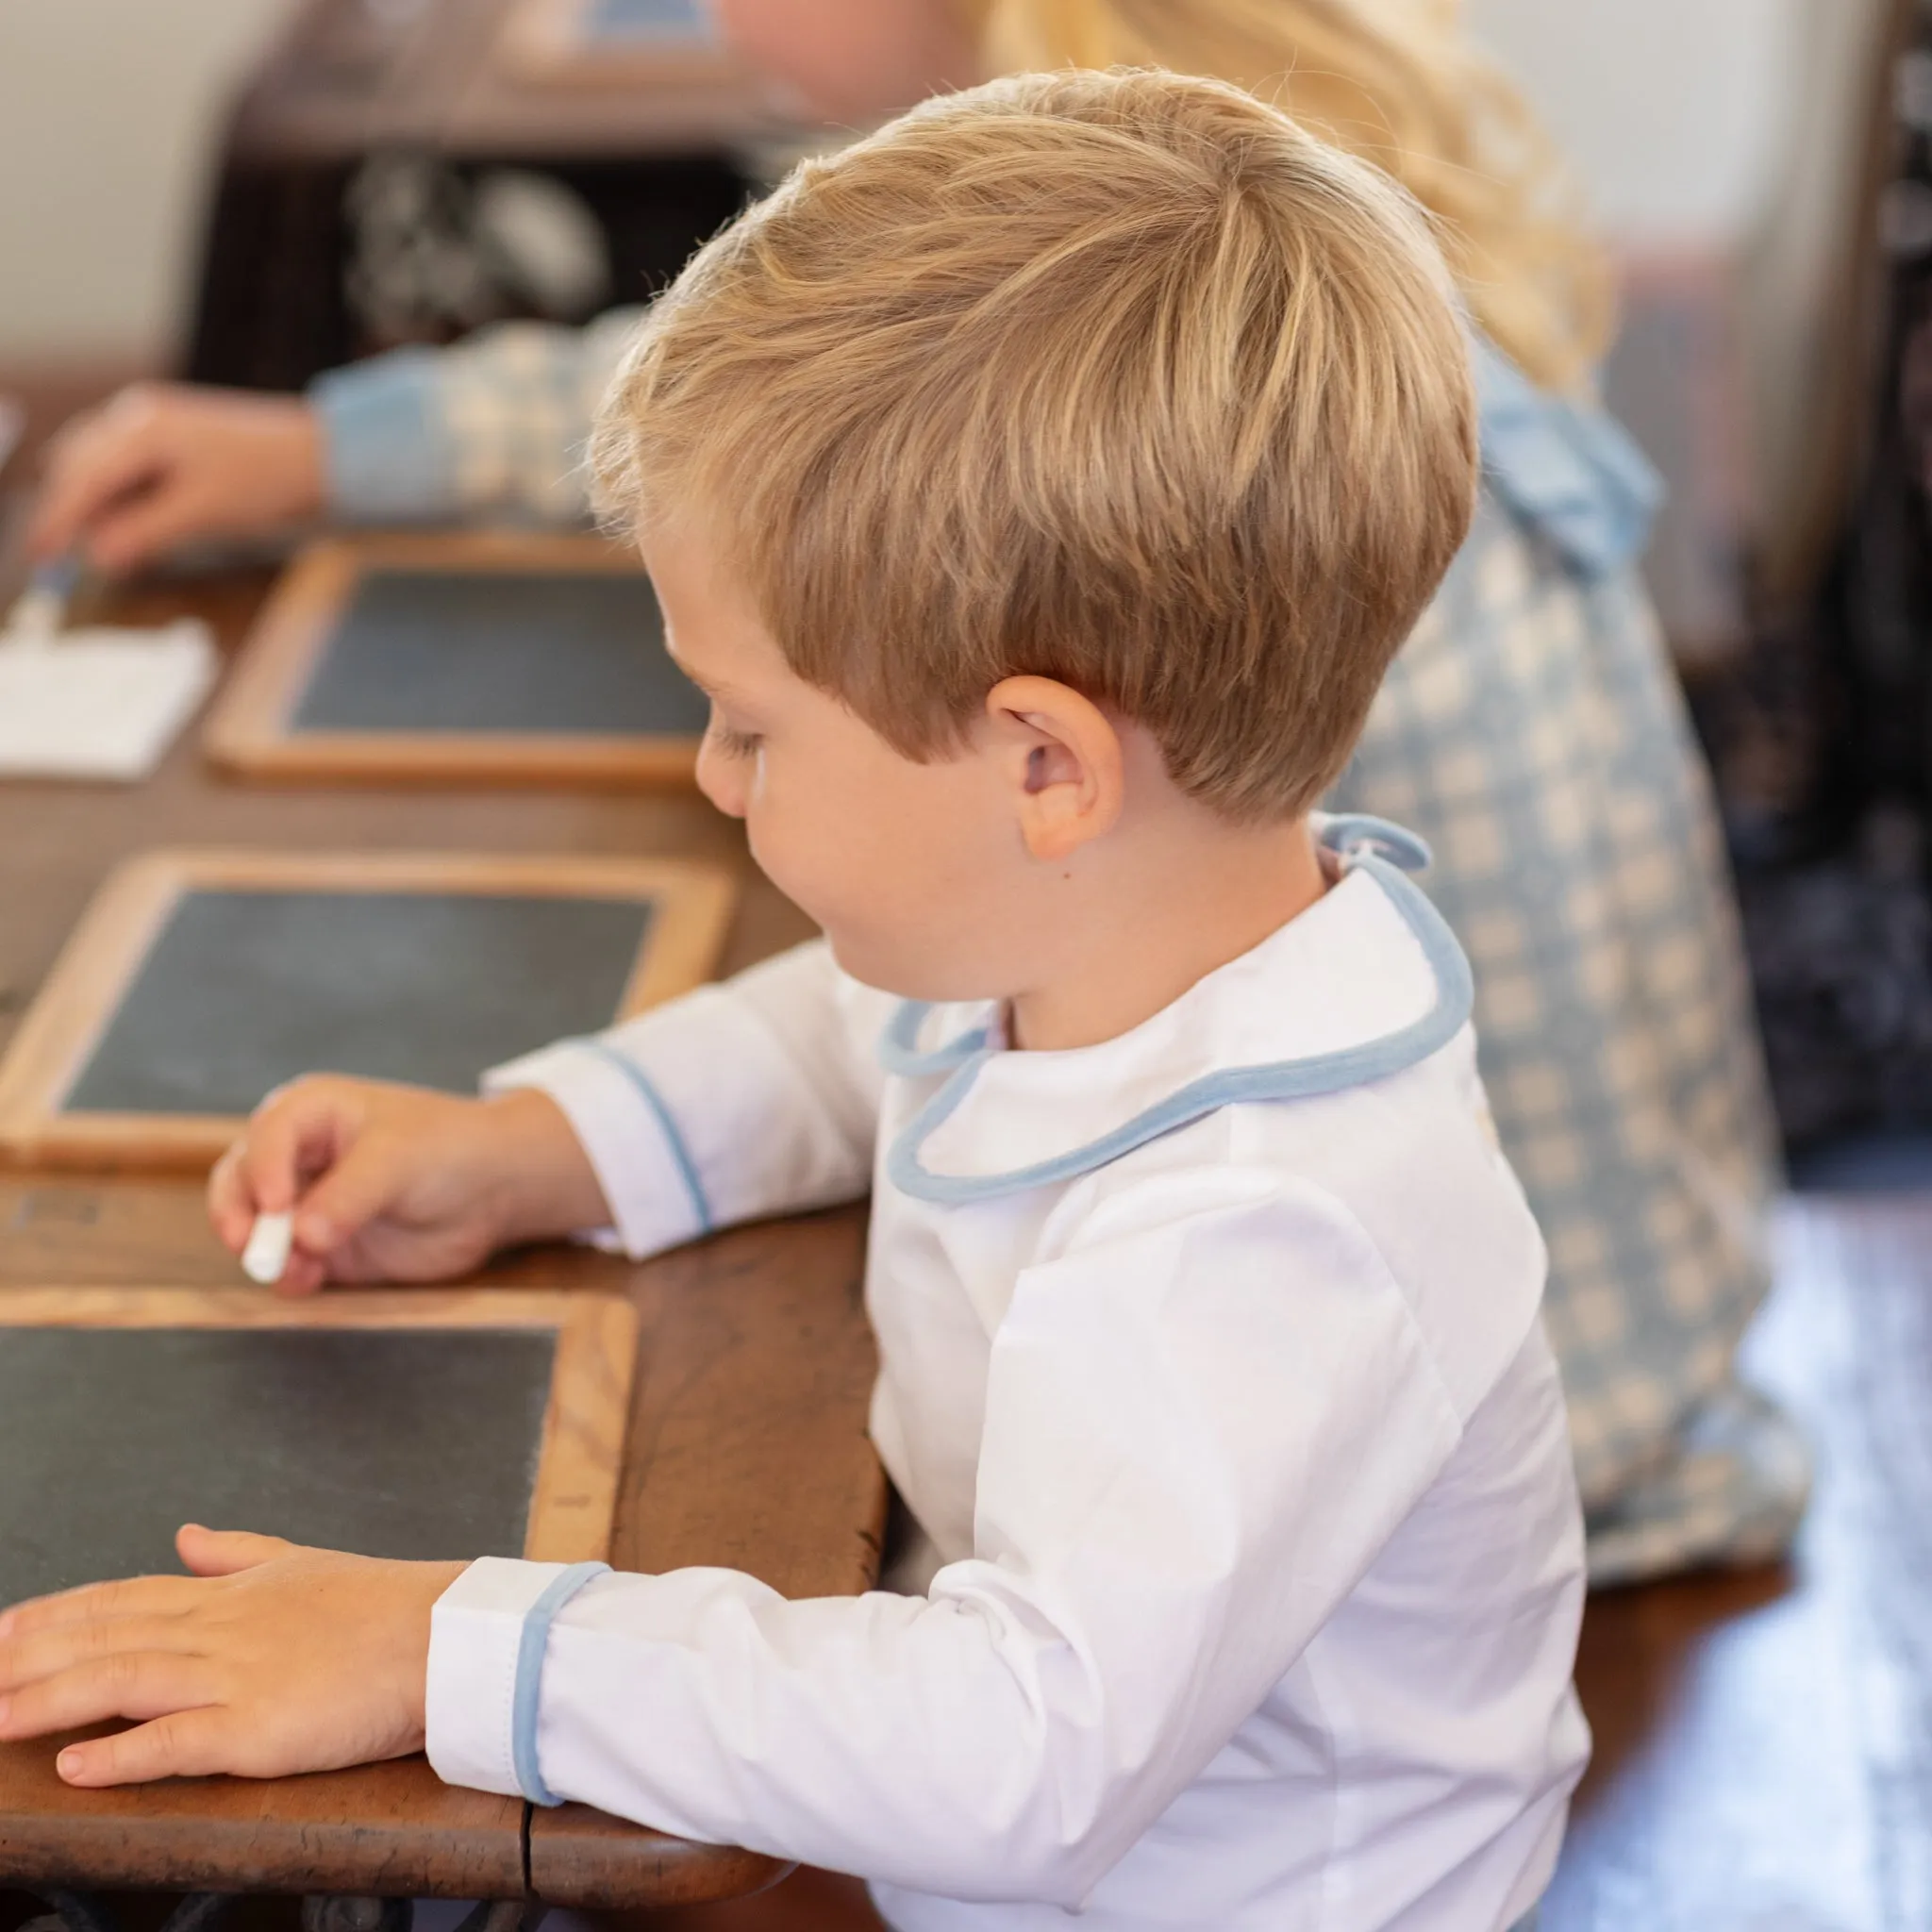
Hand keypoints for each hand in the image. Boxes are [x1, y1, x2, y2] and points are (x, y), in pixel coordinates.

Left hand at [0, 1526, 466, 1785]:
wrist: (444, 1633)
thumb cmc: (385, 1602)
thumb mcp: (306, 1563)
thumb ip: (240, 1552)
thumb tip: (185, 1535)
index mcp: (229, 1595)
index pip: (121, 1599)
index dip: (55, 1614)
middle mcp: (220, 1630)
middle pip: (104, 1640)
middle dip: (27, 1658)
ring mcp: (236, 1677)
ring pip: (121, 1684)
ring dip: (46, 1703)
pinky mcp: (259, 1729)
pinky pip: (177, 1743)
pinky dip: (122, 1755)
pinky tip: (76, 1766)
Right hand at [28, 383, 324, 573]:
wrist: (322, 453)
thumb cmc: (268, 479)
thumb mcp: (202, 514)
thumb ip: (145, 532)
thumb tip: (97, 556)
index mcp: (141, 431)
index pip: (80, 479)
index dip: (57, 520)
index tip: (40, 556)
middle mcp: (137, 417)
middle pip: (79, 466)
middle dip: (74, 512)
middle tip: (73, 558)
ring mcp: (153, 420)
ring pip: (100, 464)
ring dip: (98, 504)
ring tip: (116, 543)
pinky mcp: (171, 433)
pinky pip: (127, 463)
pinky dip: (123, 494)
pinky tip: (138, 521)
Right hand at [208, 1076, 610, 1293]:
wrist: (496, 1190)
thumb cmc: (450, 1150)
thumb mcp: (399, 1160)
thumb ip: (349, 1196)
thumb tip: (302, 1236)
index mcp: (311, 1112)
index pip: (266, 1137)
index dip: (262, 1172)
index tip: (276, 1206)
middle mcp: (298, 1156)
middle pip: (240, 1183)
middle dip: (240, 1215)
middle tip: (252, 1247)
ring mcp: (307, 1204)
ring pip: (256, 1229)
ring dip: (264, 1252)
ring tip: (292, 1269)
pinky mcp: (324, 1248)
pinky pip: (290, 1265)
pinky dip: (289, 1275)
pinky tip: (306, 1280)